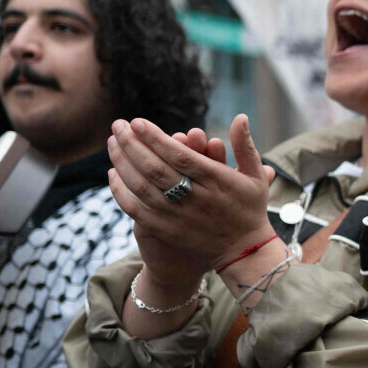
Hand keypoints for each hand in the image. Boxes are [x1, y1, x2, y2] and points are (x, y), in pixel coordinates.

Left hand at [106, 114, 274, 275]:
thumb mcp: (255, 175)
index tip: (136, 122)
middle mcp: (196, 198)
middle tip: (117, 125)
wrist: (244, 251)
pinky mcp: (167, 230)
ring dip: (122, 163)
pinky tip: (112, 174)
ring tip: (112, 143)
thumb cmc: (250, 208)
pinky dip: (121, 192)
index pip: (179, 155)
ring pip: (142, 187)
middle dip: (132, 144)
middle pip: (155, 169)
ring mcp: (178, 216)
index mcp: (217, 180)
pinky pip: (137, 210)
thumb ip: (245, 145)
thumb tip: (240, 116)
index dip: (155, 138)